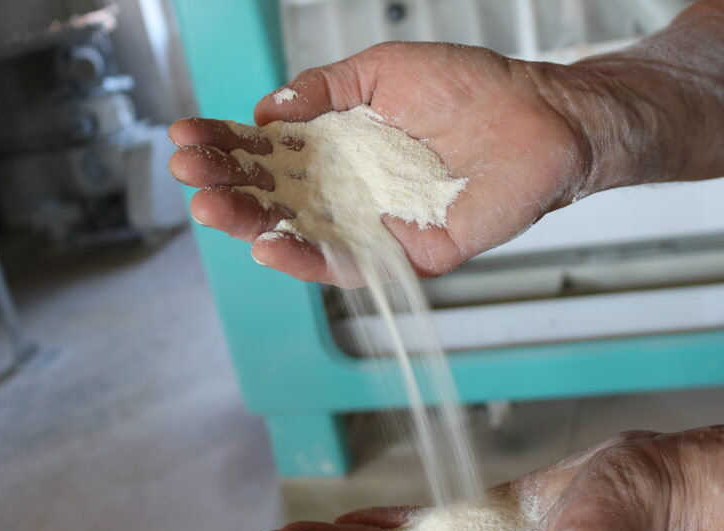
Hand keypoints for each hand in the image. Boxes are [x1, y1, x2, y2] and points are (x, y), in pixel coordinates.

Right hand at [168, 41, 591, 284]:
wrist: (540, 117)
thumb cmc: (471, 87)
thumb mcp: (383, 71)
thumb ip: (325, 89)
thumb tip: (266, 111)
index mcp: (342, 148)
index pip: (269, 154)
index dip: (225, 148)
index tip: (184, 138)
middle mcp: (353, 191)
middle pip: (276, 198)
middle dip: (227, 187)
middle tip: (187, 175)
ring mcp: (378, 225)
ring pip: (304, 235)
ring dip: (253, 226)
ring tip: (211, 208)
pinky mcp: (410, 254)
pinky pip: (355, 265)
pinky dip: (311, 259)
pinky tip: (271, 244)